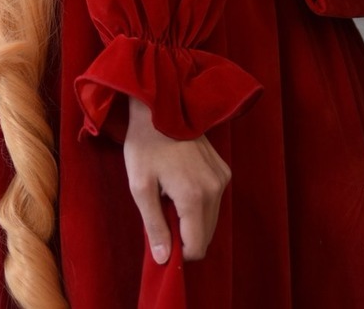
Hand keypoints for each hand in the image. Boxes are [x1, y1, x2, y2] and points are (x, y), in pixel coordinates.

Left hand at [123, 96, 231, 263]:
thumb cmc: (144, 144)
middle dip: (184, 234)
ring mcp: (222, 177)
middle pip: (206, 235)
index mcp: (195, 196)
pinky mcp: (223, 168)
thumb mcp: (140, 186)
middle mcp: (215, 189)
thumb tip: (164, 259)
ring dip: (192, 218)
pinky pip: (215, 200)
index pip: (196, 247)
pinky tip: (181, 182)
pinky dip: (199, 202)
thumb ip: (154, 225)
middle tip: (162, 211)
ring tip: (170, 195)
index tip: (161, 236)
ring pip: (211, 219)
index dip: (178, 251)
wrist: (159, 104)